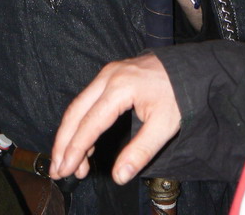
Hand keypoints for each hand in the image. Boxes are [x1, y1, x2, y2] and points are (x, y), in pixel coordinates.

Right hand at [50, 54, 180, 184]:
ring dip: (70, 133)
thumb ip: (140, 151)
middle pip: (75, 111)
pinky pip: (87, 99)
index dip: (75, 148)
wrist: (187, 67)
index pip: (90, 123)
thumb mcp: (164, 125)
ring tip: (68, 163)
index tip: (65, 169)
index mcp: (119, 88)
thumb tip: (119, 176)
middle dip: (63, 142)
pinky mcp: (109, 75)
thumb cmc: (177, 94)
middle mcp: (106, 77)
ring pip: (78, 105)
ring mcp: (106, 74)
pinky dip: (81, 121)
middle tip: (57, 169)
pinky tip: (83, 144)